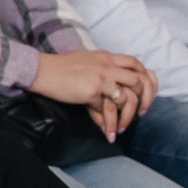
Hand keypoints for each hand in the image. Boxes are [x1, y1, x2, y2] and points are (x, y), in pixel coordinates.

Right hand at [32, 48, 154, 140]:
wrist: (42, 70)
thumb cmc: (60, 68)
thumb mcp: (86, 61)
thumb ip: (102, 69)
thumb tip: (112, 87)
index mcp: (106, 57)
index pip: (136, 64)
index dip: (145, 79)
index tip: (144, 94)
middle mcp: (107, 65)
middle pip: (138, 81)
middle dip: (145, 99)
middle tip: (141, 113)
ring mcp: (101, 77)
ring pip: (127, 97)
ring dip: (128, 115)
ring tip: (122, 127)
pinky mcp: (92, 90)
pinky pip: (107, 108)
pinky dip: (108, 122)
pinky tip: (105, 131)